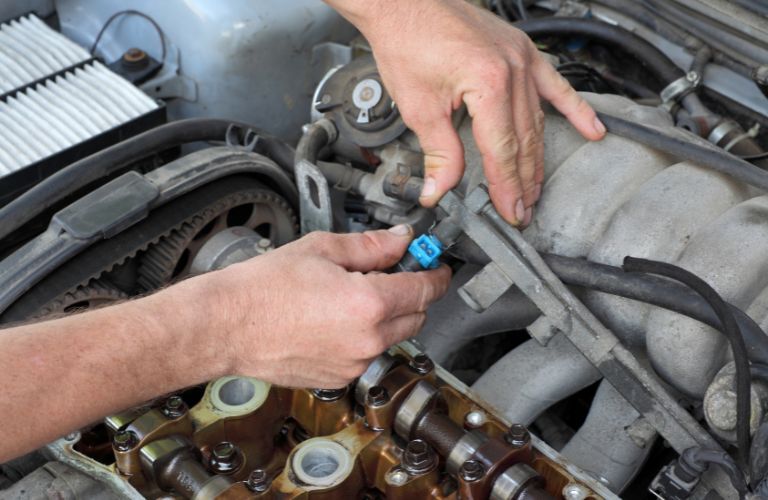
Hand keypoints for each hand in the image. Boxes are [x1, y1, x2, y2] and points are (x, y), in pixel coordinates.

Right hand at [210, 226, 450, 387]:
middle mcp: (367, 340)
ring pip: (391, 337)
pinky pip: (365, 354)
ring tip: (347, 297)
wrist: (226, 325)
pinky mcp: (338, 378)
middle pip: (415, 316)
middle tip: (388, 274)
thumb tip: (401, 240)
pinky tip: (332, 320)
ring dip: (385, 317)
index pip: (426, 290)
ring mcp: (353, 363)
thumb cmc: (263, 287)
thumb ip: (371, 246)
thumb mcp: (322, 249)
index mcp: (369, 304)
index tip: (436, 267)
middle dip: (410, 294)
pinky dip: (362, 337)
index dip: (436, 274)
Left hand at [326, 0, 605, 224]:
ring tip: (538, 187)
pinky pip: (555, 85)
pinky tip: (593, 130)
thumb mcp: (419, 107)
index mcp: (489, 85)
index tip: (512, 212)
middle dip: (524, 180)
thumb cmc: (407, 42)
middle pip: (525, 139)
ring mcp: (522, 59)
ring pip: (538, 119)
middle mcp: (513, 71)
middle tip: (524, 210)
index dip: (506, 186)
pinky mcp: (522, 51)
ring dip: (539, 157)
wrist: (405, 3)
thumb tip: (440, 190)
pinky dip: (574, 110)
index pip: (503, 151)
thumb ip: (438, 153)